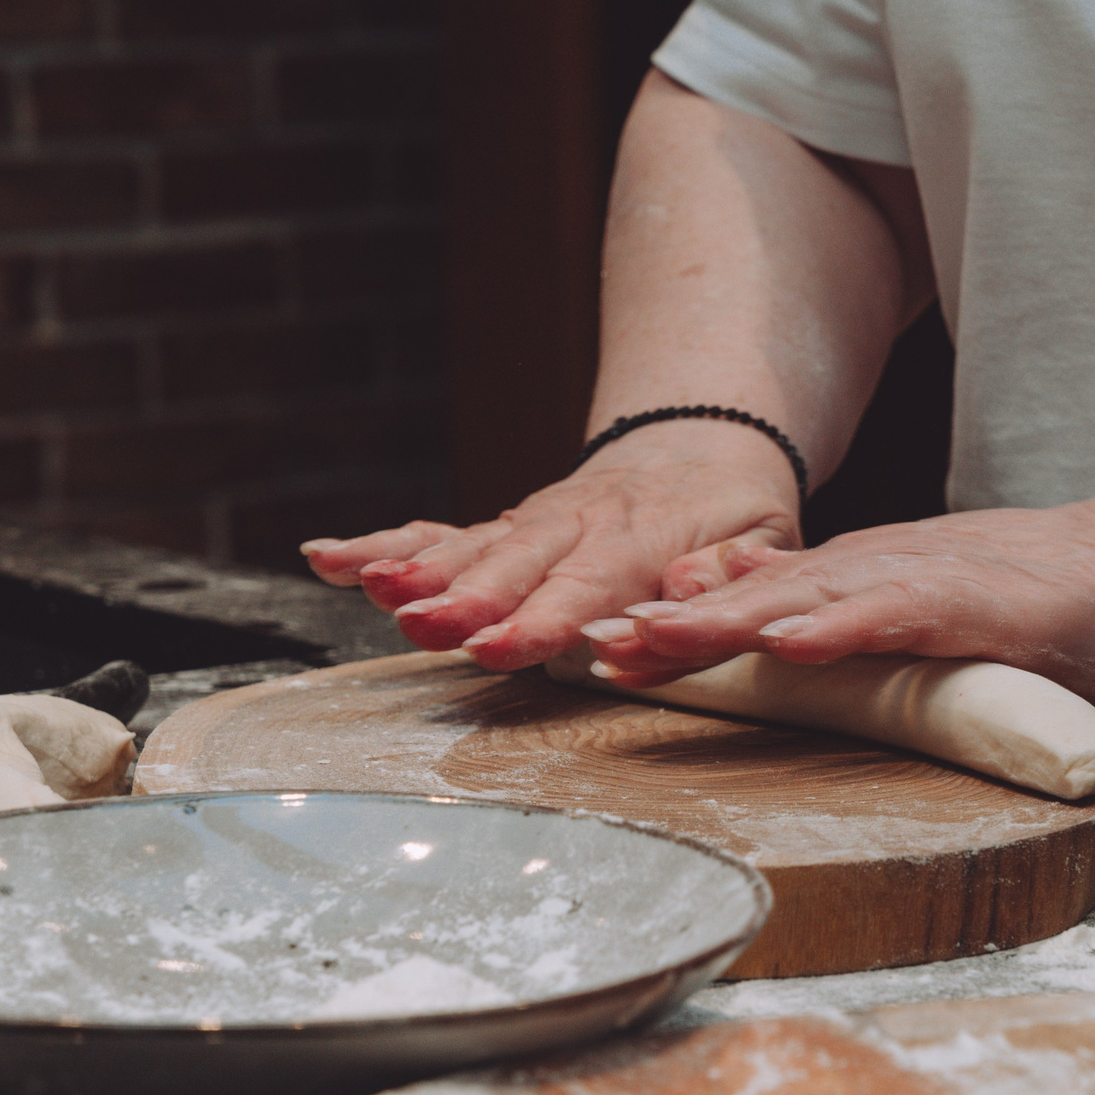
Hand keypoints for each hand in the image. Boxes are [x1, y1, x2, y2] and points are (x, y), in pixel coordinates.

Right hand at [299, 420, 802, 670]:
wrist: (704, 449)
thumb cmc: (736, 516)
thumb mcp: (766, 542)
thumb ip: (729, 576)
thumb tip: (685, 594)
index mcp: (642, 540)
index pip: (586, 584)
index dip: (539, 618)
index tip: (495, 645)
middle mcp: (574, 527)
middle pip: (512, 567)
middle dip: (465, 598)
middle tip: (421, 625)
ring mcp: (529, 525)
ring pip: (465, 548)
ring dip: (414, 570)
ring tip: (368, 587)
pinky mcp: (499, 530)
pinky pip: (436, 534)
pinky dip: (381, 544)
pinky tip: (328, 557)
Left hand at [579, 499, 1094, 711]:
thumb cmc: (1031, 602)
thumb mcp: (911, 602)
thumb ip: (829, 609)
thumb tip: (727, 608)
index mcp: (856, 578)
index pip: (746, 599)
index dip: (669, 623)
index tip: (594, 649)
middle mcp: (873, 569)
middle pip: (753, 594)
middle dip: (668, 625)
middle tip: (589, 649)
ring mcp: (922, 582)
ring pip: (805, 597)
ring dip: (725, 622)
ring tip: (656, 642)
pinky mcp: (975, 606)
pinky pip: (894, 615)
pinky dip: (838, 628)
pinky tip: (788, 642)